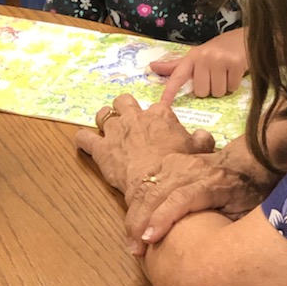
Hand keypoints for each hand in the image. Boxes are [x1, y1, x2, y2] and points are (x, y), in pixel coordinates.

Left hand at [75, 93, 214, 200]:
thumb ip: (202, 140)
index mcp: (160, 115)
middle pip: (124, 101)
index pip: (156, 107)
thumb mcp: (198, 151)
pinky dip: (83, 139)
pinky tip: (83, 141)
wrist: (157, 184)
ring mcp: (116, 131)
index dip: (154, 117)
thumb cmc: (179, 166)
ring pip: (103, 114)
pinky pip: (85, 138)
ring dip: (104, 119)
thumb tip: (203, 135)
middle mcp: (136, 117)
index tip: (155, 126)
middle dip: (123, 108)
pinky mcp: (101, 149)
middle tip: (126, 120)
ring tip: (105, 126)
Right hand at [124, 146, 277, 256]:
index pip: (182, 197)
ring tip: (132, 241)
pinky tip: (134, 220)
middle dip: (142, 221)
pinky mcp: (171, 161)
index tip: (149, 239)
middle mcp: (193, 169)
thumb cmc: (250, 189)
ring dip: (136, 213)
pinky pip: (147, 178)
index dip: (163, 217)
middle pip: (158, 192)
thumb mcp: (246, 211)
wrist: (250, 158)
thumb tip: (215, 255)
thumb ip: (229, 227)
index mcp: (213, 181)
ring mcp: (180, 162)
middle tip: (135, 249)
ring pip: (148, 185)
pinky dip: (137, 200)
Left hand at [152, 27, 248, 102]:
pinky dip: (234, 84)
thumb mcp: (197, 55)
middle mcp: (204, 57)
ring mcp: (220, 59)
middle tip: (216, 75)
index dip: (169, 91)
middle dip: (210, 88)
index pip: (178, 76)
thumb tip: (153, 66)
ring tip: (226, 74)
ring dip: (223, 87)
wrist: (245, 38)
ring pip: (217, 92)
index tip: (162, 105)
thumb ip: (177, 65)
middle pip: (201, 92)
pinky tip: (235, 73)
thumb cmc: (219, 49)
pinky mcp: (235, 63)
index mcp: (192, 56)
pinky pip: (231, 88)